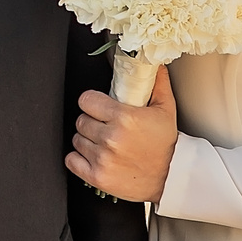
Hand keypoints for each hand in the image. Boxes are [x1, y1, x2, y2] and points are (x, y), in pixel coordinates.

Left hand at [68, 63, 178, 203]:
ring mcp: (102, 159)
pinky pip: (71, 160)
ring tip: (103, 142)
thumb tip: (154, 63)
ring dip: (87, 140)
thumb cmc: (165, 144)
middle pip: (81, 120)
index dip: (92, 102)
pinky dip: (79, 158)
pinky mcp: (97, 176)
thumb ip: (157, 83)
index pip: (86, 100)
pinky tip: (94, 156)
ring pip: (77, 139)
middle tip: (105, 126)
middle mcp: (111, 138)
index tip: (99, 106)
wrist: (170, 177)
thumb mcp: (166, 110)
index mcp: (124, 118)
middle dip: (91, 121)